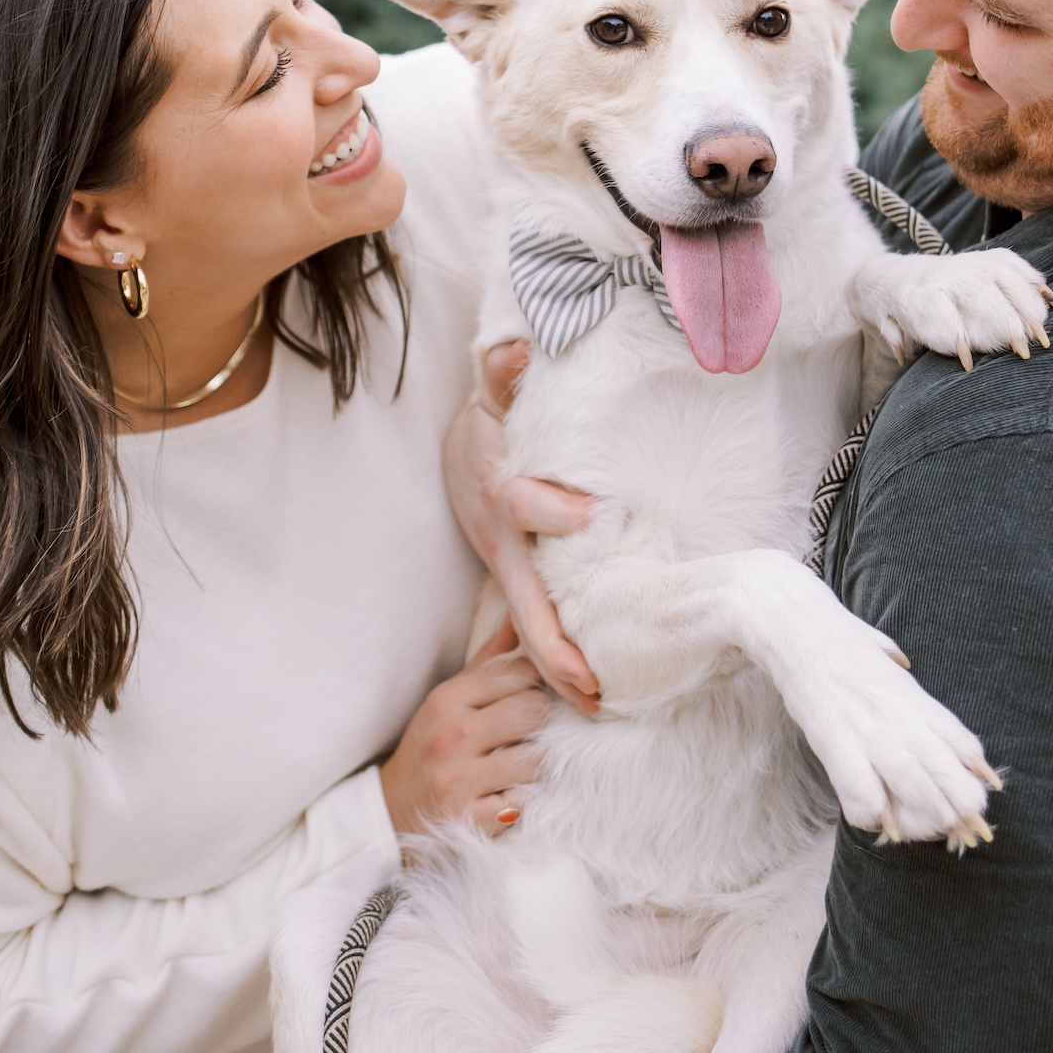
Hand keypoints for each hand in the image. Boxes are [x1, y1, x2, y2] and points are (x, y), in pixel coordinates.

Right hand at [379, 617, 549, 836]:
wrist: (390, 810)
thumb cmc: (431, 745)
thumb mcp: (449, 698)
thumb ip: (488, 661)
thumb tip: (518, 617)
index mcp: (447, 699)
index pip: (520, 673)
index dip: (537, 683)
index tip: (534, 696)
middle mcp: (451, 737)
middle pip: (533, 712)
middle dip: (541, 722)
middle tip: (531, 732)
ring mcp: (458, 781)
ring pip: (535, 759)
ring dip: (536, 763)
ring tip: (521, 763)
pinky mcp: (467, 820)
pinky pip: (522, 804)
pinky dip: (522, 801)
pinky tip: (508, 795)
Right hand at [444, 370, 599, 714]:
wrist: (459, 454)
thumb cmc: (486, 423)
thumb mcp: (492, 392)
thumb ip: (505, 371)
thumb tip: (522, 348)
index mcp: (501, 492)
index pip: (527, 504)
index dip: (557, 509)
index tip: (593, 514)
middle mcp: (503, 540)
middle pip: (523, 600)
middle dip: (552, 644)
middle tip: (587, 683)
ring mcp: (507, 566)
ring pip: (527, 625)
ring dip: (556, 667)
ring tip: (593, 704)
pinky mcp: (515, 579)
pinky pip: (531, 624)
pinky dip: (553, 659)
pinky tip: (583, 692)